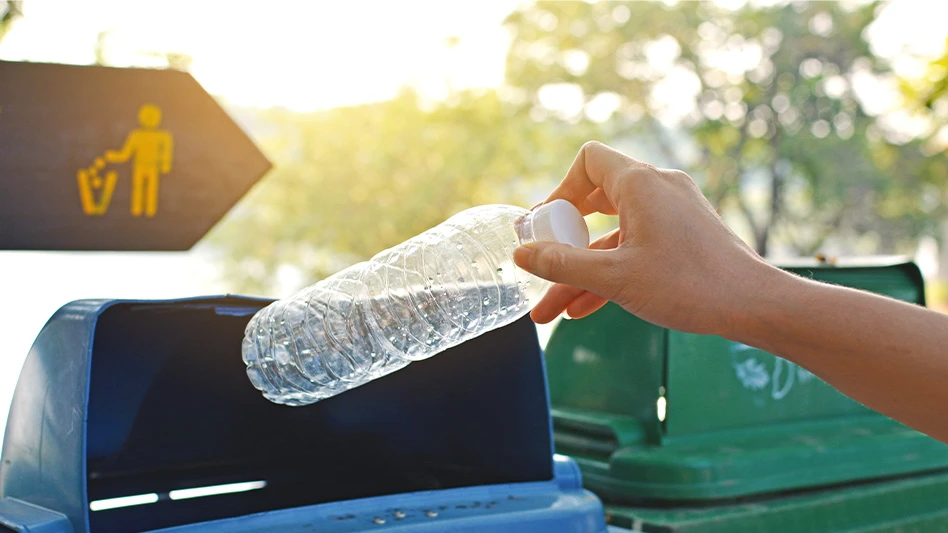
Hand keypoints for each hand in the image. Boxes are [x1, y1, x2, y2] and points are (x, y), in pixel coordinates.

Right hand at [513, 141, 778, 337]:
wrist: (755, 305)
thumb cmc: (690, 285)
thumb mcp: (615, 277)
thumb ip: (562, 265)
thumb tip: (521, 255)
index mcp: (641, 184)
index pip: (588, 161)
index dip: (560, 191)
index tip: (545, 227)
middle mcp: (658, 189)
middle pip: (595, 201)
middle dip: (563, 240)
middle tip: (541, 265)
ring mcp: (673, 213)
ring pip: (613, 235)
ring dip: (581, 270)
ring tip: (548, 310)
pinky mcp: (684, 237)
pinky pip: (635, 247)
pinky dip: (609, 271)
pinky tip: (583, 309)